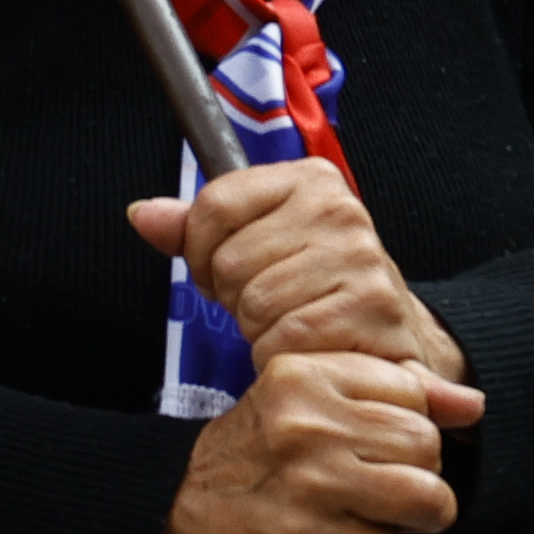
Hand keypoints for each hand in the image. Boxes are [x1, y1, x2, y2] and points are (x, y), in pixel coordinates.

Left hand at [134, 162, 471, 380]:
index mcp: (309, 180)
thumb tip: (141, 215)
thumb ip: (195, 228)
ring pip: (255, 303)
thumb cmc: (314, 284)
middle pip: (230, 260)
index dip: (199, 249)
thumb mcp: (256, 241)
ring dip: (259, 329)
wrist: (392, 334)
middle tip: (265, 305)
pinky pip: (285, 339)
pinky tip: (304, 347)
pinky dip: (280, 353)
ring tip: (287, 324)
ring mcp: (362, 258)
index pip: (214, 204)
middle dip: (234, 295)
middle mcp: (341, 211)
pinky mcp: (373, 309)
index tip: (219, 270)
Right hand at [160, 348, 479, 533]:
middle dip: (412, 474)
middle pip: (427, 447)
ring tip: (371, 513)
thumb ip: (388, 392)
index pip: (413, 395)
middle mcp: (308, 420)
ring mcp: (310, 479)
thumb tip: (472, 402)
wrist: (176, 499)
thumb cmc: (254, 450)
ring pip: (428, 499)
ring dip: (410, 519)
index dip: (403, 426)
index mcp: (304, 374)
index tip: (371, 441)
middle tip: (369, 483)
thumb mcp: (306, 397)